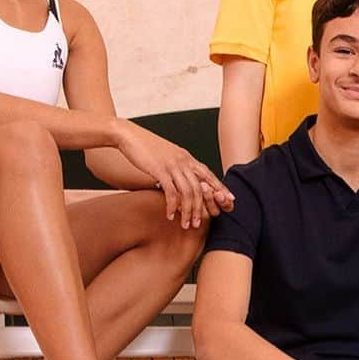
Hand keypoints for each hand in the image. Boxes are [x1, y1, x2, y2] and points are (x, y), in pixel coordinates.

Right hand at [114, 121, 233, 227]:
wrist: (128, 135)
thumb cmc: (146, 146)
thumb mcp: (168, 155)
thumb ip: (178, 166)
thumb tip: (181, 179)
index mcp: (187, 158)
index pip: (209, 175)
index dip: (220, 188)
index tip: (230, 200)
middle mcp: (184, 161)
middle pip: (201, 188)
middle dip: (202, 208)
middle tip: (199, 224)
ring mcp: (173, 166)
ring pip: (188, 193)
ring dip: (188, 211)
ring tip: (186, 224)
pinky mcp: (160, 170)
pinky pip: (171, 192)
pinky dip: (173, 206)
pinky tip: (170, 215)